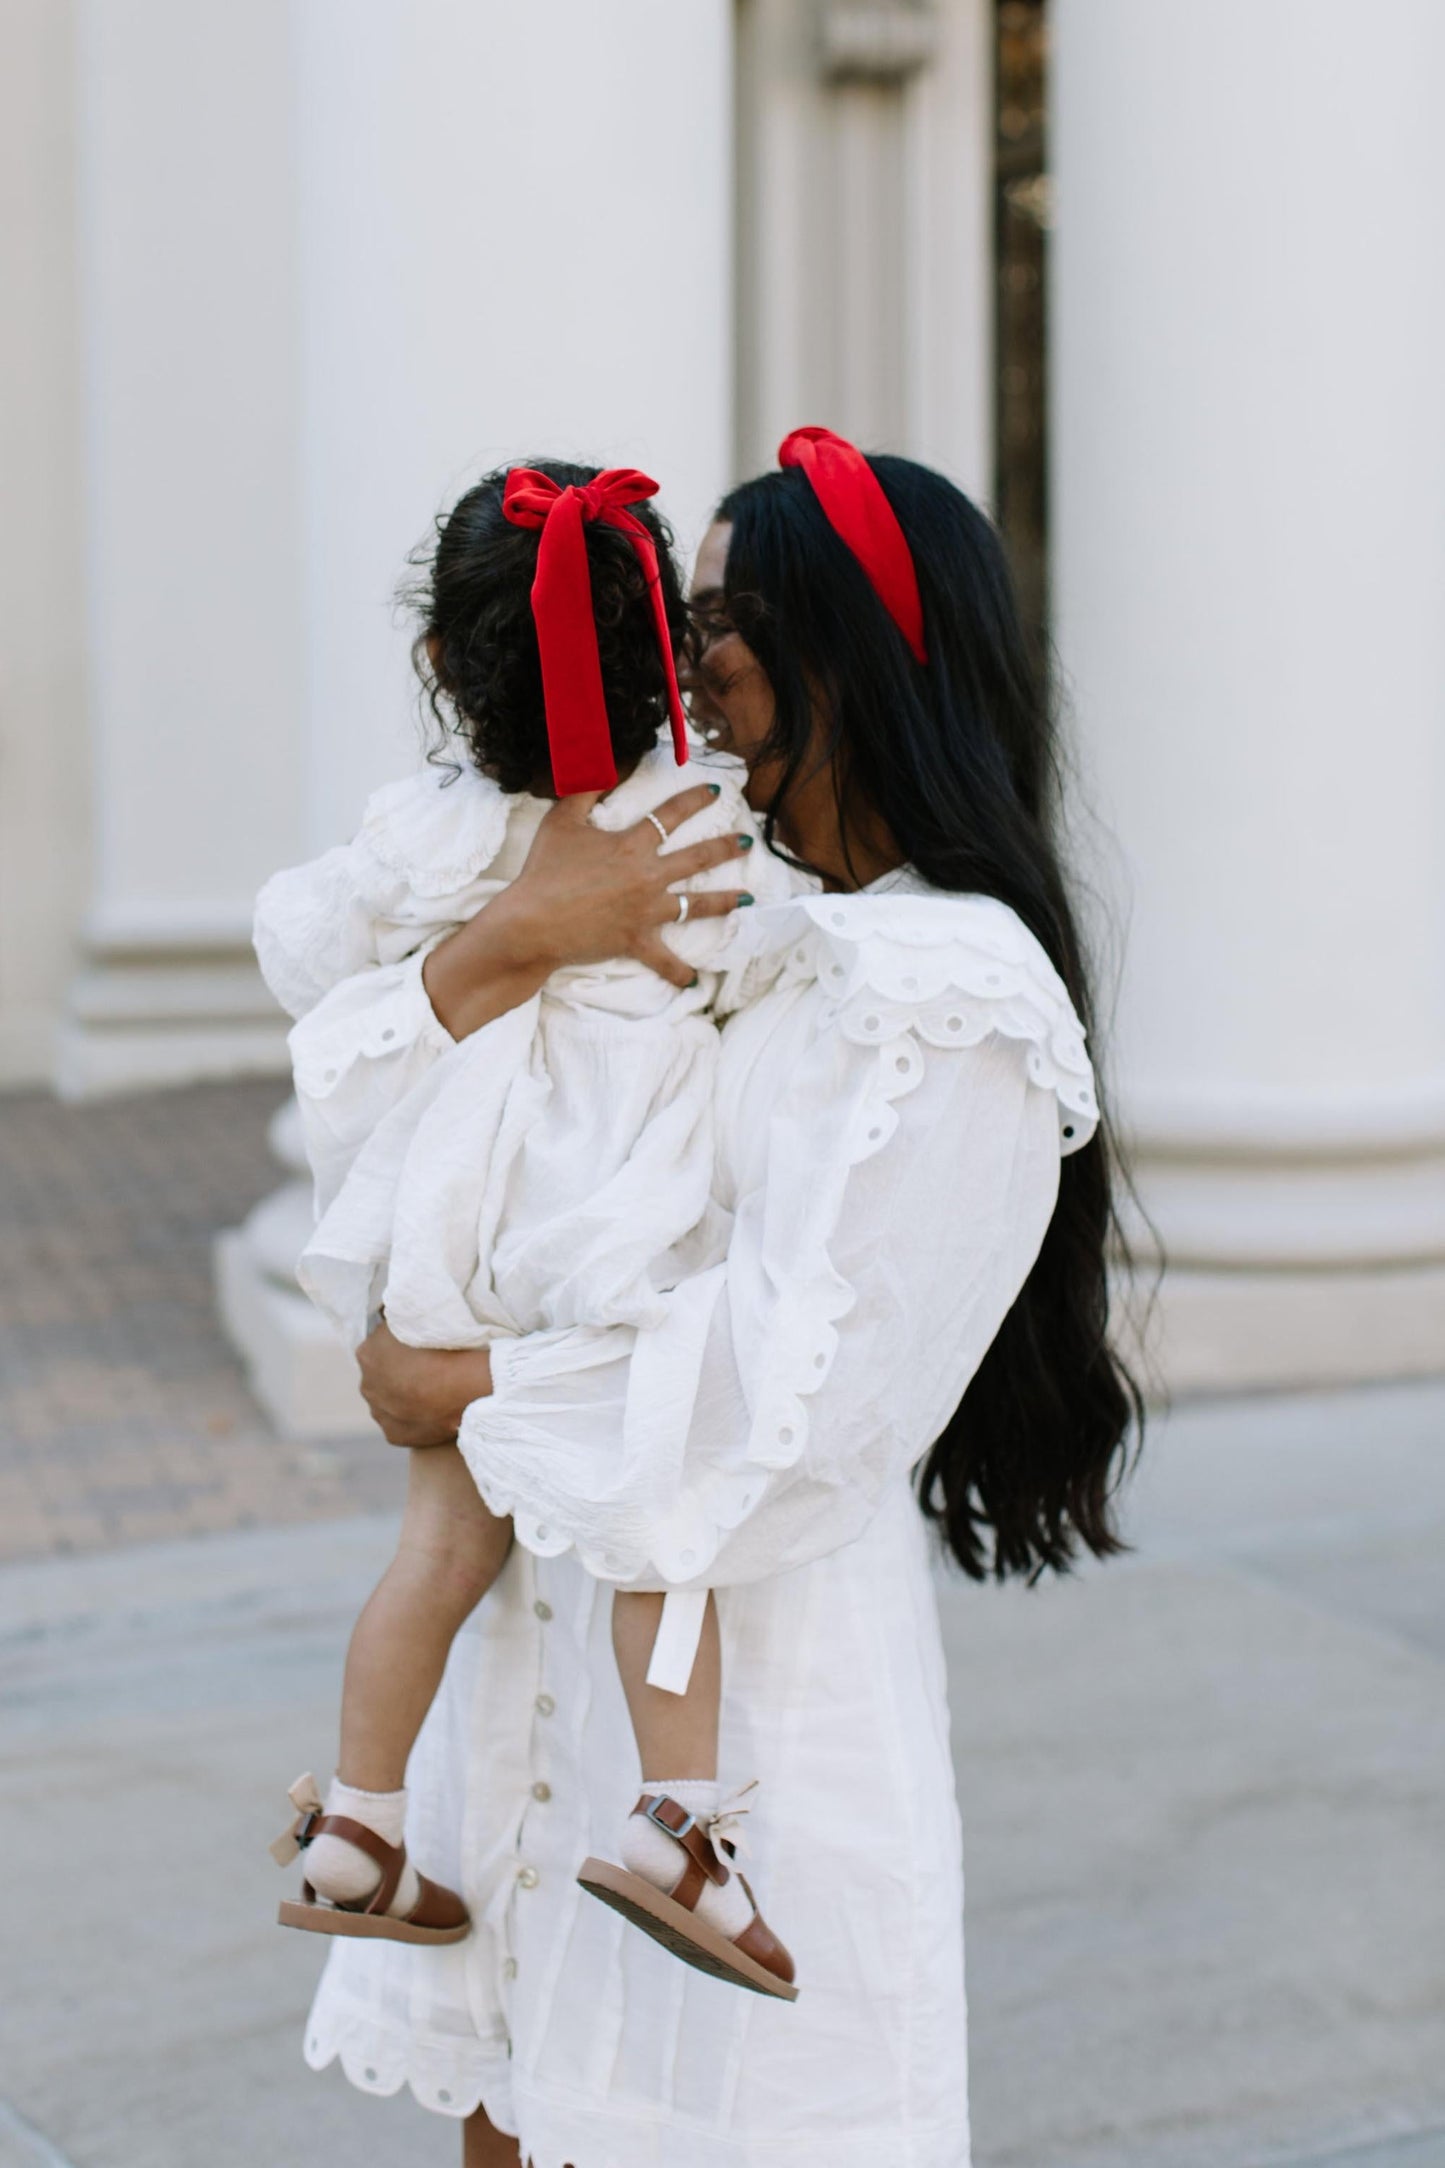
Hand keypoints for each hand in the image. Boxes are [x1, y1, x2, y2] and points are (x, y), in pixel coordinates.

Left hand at [355, 1319, 493, 1446]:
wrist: (462, 1384)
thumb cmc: (443, 1348)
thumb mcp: (415, 1321)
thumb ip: (398, 1327)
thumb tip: (395, 1327)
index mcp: (367, 1353)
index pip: (377, 1348)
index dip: (397, 1350)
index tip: (418, 1352)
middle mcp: (366, 1385)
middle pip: (380, 1378)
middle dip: (397, 1376)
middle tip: (426, 1372)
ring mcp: (379, 1413)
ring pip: (389, 1403)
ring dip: (403, 1399)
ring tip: (432, 1394)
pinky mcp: (393, 1435)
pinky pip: (401, 1425)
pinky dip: (413, 1420)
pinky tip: (432, 1412)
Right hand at [423, 783, 754, 1038]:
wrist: (534, 922)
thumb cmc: (545, 870)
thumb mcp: (561, 821)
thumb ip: (585, 791)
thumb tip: (603, 767)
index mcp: (632, 846)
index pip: (671, 816)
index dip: (694, 800)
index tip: (716, 791)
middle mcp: (648, 877)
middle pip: (697, 859)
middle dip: (726, 848)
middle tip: (748, 842)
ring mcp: (646, 912)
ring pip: (696, 906)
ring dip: (725, 901)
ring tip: (748, 899)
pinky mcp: (636, 941)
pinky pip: (663, 960)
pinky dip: (678, 972)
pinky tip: (693, 980)